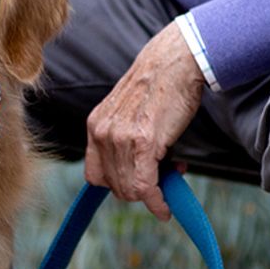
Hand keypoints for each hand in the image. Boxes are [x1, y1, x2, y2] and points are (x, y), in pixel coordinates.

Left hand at [85, 22, 204, 219]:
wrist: (174, 62)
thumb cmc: (160, 85)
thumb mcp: (128, 112)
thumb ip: (124, 139)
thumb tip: (138, 171)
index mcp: (96, 125)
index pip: (95, 175)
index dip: (117, 184)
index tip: (137, 183)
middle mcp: (102, 133)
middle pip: (113, 186)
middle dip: (139, 190)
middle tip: (163, 178)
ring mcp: (120, 139)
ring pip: (130, 189)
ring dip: (152, 195)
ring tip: (173, 175)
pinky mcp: (143, 143)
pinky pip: (145, 186)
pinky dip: (157, 201)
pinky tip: (165, 205)